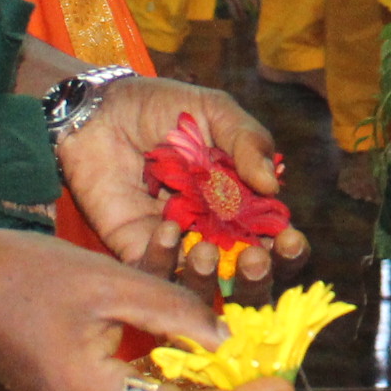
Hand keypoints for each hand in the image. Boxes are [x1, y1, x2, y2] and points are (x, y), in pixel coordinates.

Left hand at [57, 74, 304, 283]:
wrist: (101, 109)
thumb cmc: (163, 107)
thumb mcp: (214, 111)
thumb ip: (248, 141)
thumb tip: (274, 186)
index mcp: (242, 201)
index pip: (276, 239)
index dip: (289, 249)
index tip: (290, 240)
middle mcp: (214, 230)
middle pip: (246, 275)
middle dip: (257, 276)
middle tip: (256, 259)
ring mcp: (176, 243)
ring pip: (200, 283)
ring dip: (209, 276)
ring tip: (206, 249)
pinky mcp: (136, 249)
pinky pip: (153, 272)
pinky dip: (163, 258)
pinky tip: (166, 229)